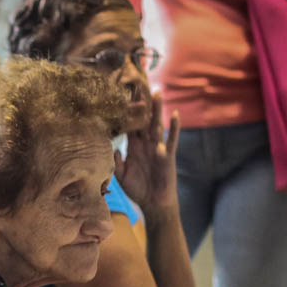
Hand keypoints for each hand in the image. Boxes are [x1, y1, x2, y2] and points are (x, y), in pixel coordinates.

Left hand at [115, 92, 179, 212]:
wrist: (153, 203)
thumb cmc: (138, 189)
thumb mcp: (122, 175)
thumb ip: (116, 162)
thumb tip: (112, 148)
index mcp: (134, 147)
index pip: (129, 125)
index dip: (125, 112)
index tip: (120, 95)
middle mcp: (146, 144)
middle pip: (143, 120)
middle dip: (142, 104)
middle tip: (139, 84)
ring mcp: (158, 148)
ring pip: (157, 125)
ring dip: (157, 110)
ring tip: (156, 93)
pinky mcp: (168, 155)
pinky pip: (171, 139)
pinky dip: (174, 127)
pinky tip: (174, 114)